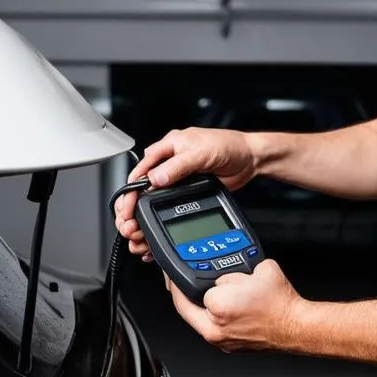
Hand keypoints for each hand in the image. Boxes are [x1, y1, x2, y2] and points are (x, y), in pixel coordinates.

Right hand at [114, 127, 257, 260]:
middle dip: (133, 205)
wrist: (249, 159)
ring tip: (138, 230)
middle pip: (143, 185)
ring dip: (144, 214)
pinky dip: (159, 217)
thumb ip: (177, 166)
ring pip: (153, 197)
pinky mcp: (186, 191)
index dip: (132, 188)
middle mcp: (170, 162)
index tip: (127, 205)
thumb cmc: (228, 146)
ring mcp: (177, 177)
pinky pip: (168, 204)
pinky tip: (153, 228)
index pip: (142, 168)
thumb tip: (155, 178)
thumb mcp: (200, 153)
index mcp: (169, 147)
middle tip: (130, 222)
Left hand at [165, 259, 303, 352]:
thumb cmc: (281, 303)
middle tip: (176, 281)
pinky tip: (219, 306)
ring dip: (196, 307)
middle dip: (181, 293)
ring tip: (200, 292)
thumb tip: (225, 273)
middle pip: (186, 308)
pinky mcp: (228, 346)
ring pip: (197, 320)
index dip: (185, 276)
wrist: (296, 326)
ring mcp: (220, 340)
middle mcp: (215, 328)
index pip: (192, 288)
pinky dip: (210, 317)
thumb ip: (235, 268)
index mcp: (219, 306)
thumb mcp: (258, 268)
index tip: (173, 271)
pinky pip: (210, 328)